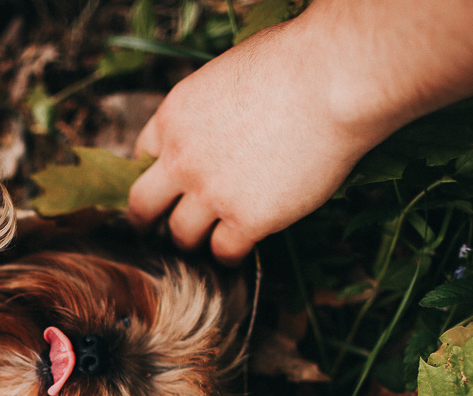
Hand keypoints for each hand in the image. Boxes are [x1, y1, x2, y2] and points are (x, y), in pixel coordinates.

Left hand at [128, 19, 374, 263]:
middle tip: (155, 230)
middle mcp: (181, 160)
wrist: (330, 82)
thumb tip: (218, 122)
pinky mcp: (246, 220)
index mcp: (173, 118)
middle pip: (142, 206)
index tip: (167, 183)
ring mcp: (211, 193)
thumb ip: (208, 110)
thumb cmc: (292, 63)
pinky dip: (229, 255)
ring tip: (205, 242)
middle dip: (147, 220)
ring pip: (181, 236)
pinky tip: (239, 251)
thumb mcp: (224, 74)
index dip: (157, 172)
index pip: (143, 156)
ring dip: (192, 240)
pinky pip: (224, 252)